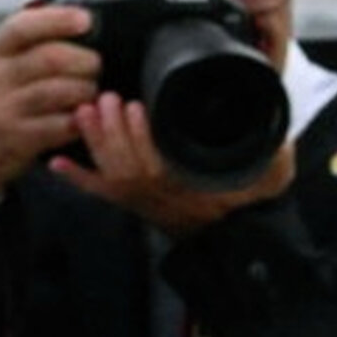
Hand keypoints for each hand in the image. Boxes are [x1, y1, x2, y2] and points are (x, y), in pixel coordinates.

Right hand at [0, 0, 102, 203]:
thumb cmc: (7, 89)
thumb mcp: (15, 51)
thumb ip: (47, 12)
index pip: (24, 25)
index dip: (58, 20)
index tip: (86, 19)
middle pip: (50, 59)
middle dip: (84, 61)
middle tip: (97, 65)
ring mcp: (5, 109)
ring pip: (57, 93)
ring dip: (84, 90)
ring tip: (93, 90)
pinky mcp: (17, 139)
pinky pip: (56, 126)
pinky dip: (77, 121)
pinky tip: (84, 118)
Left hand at [52, 92, 294, 234]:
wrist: (239, 238)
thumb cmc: (252, 201)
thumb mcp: (272, 175)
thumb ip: (275, 155)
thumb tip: (279, 133)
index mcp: (192, 186)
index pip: (160, 164)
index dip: (143, 138)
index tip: (138, 106)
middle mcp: (163, 197)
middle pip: (127, 166)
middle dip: (112, 133)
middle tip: (106, 98)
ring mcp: (146, 202)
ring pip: (112, 176)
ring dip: (96, 144)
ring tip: (86, 111)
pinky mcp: (135, 204)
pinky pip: (102, 195)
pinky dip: (78, 179)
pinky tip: (57, 163)